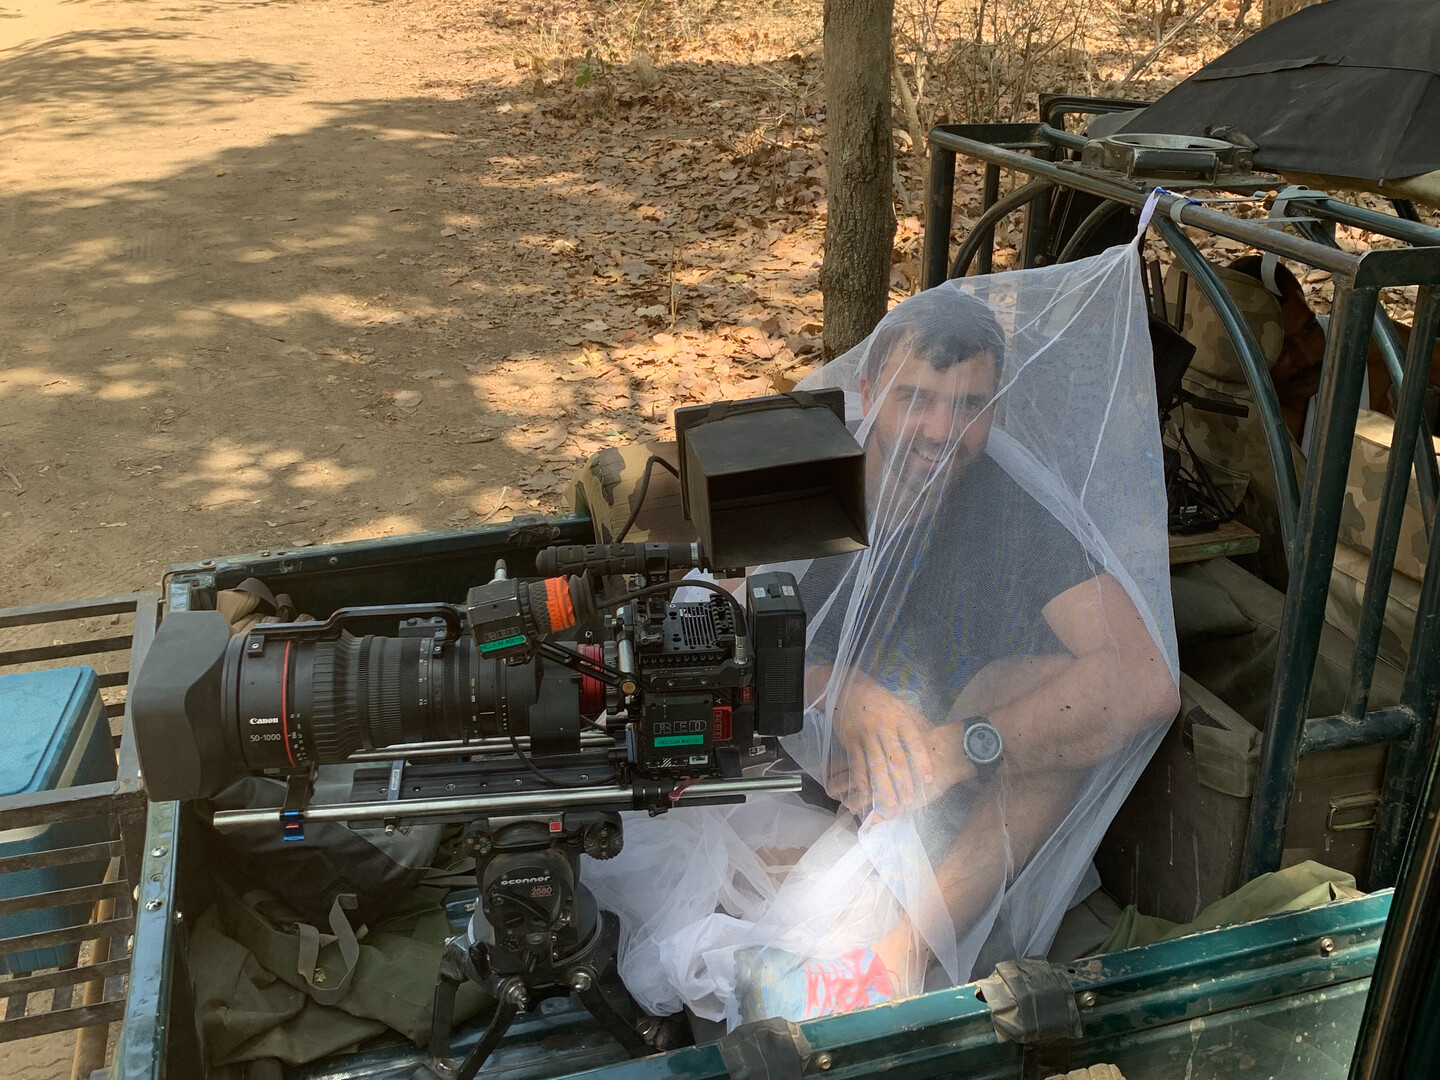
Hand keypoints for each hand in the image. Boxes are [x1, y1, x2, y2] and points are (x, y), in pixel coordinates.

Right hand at [829, 672, 937, 814]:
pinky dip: (861, 780)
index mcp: (899, 718)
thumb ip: (916, 722)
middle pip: (895, 757)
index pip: (914, 741)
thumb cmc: (880, 700)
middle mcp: (883, 726)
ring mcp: (866, 734)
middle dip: (903, 781)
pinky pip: (856, 763)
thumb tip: (935, 736)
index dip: (922, 760)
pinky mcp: (850, 740)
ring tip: (890, 805)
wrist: (847, 687)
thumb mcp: (901, 705)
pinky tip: (865, 795)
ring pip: (876, 764)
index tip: (929, 779)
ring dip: (883, 786)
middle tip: (910, 801)